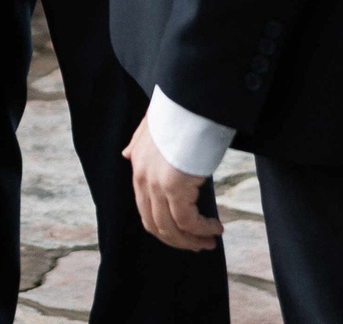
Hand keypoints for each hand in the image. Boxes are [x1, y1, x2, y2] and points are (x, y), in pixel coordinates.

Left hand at [123, 113, 221, 252]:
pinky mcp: (174, 186)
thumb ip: (140, 141)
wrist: (192, 98)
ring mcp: (156, 183)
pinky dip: (203, 230)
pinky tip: (216, 228)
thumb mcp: (153, 124)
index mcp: (138, 165)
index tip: (186, 233)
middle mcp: (142, 178)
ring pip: (171, 228)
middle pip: (156, 225)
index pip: (146, 210)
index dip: (166, 227)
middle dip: (179, 240)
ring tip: (210, 242)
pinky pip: (188, 221)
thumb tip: (126, 154)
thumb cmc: (181, 109)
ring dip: (192, 240)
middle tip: (199, 245)